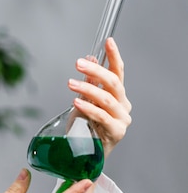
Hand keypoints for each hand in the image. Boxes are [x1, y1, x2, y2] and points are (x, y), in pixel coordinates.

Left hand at [68, 37, 131, 157]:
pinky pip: (102, 116)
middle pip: (113, 83)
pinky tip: (76, 101)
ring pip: (107, 99)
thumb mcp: (85, 100)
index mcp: (118, 94)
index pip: (118, 72)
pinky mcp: (116, 132)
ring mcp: (121, 118)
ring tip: (71, 83)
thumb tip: (90, 59)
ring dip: (87, 89)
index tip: (109, 41)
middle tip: (78, 63)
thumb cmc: (86, 125)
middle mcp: (123, 104)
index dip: (114, 56)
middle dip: (96, 71)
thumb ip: (90, 82)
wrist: (86, 151)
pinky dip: (88, 107)